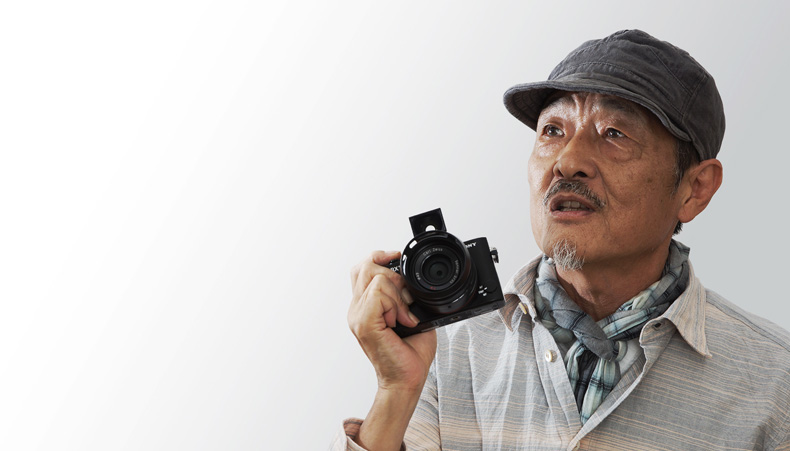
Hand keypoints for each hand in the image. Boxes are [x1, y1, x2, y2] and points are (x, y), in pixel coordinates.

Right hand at [348, 250, 436, 391]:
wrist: (407, 380)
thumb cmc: (409, 354)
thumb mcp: (411, 316)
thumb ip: (405, 296)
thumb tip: (411, 281)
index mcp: (364, 307)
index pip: (361, 268)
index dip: (379, 258)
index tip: (397, 261)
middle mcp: (356, 309)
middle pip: (366, 266)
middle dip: (393, 276)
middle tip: (405, 301)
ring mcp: (357, 316)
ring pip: (377, 278)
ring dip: (397, 295)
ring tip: (403, 317)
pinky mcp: (364, 322)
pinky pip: (378, 293)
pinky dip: (395, 305)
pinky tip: (400, 322)